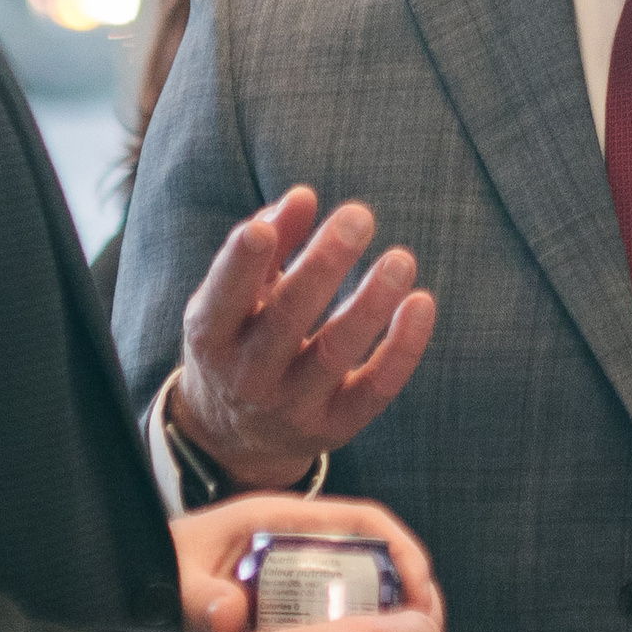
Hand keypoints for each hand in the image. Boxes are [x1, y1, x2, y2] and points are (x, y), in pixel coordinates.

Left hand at [169, 491, 444, 631]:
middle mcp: (300, 546)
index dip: (402, 552)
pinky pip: (339, 623)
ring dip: (392, 625)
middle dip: (411, 597)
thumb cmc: (158, 567)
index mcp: (281, 521)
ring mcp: (298, 579)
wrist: (129, 577)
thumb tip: (231, 615)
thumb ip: (199, 595)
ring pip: (364, 595)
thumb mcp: (178, 575)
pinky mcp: (290, 610)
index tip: (418, 593)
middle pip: (377, 561)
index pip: (363, 522)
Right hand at [174, 186, 436, 488]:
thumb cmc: (241, 338)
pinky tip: (420, 303)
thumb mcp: (234, 295)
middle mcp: (246, 376)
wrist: (236, 435)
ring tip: (400, 260)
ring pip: (335, 354)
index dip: (240, 265)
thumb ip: (267, 244)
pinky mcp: (334, 426)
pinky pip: (375, 389)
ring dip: (370, 304)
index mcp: (211, 335)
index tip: (263, 229)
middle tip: (358, 216)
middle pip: (286, 321)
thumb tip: (303, 197)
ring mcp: (291, 407)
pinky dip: (402, 349)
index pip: (224, 298)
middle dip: (323, 266)